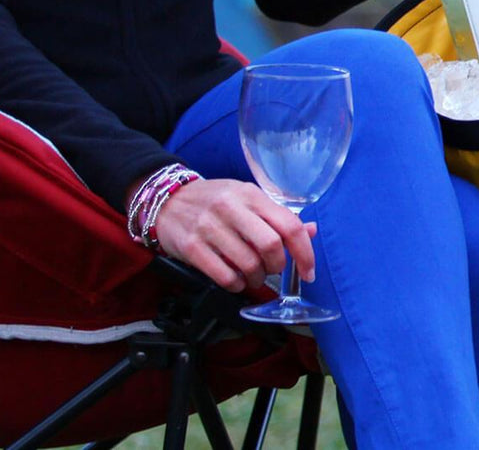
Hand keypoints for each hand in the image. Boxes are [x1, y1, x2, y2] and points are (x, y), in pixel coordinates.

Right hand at [152, 178, 317, 292]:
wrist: (167, 200)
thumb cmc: (214, 202)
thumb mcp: (247, 199)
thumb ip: (278, 216)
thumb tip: (311, 231)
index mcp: (251, 195)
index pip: (289, 225)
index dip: (305, 252)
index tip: (309, 271)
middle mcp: (231, 208)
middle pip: (271, 246)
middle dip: (278, 266)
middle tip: (272, 269)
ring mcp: (209, 227)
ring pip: (248, 264)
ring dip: (256, 278)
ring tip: (253, 275)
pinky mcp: (191, 246)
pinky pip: (224, 276)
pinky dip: (236, 284)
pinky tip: (235, 279)